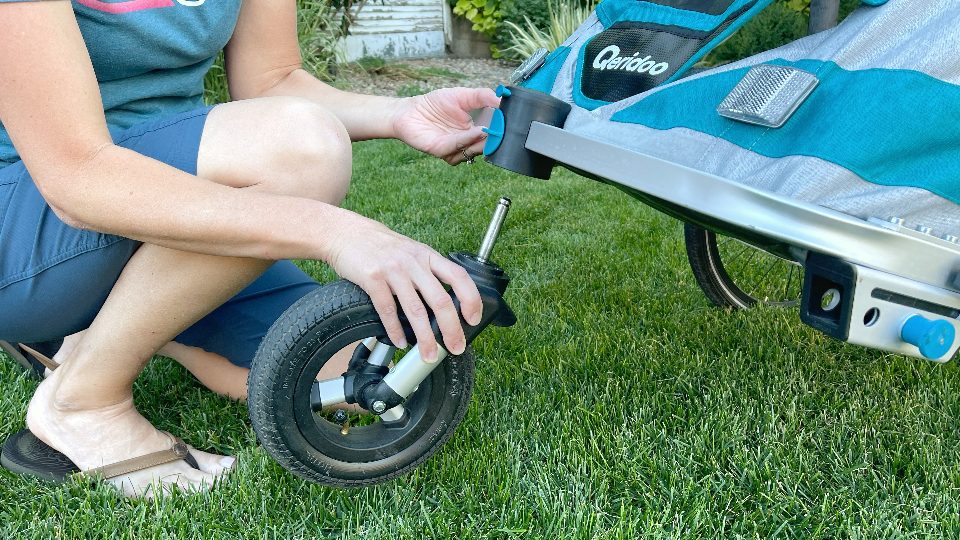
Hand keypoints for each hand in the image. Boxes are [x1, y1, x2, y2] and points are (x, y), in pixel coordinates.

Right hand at [325, 210, 482, 361]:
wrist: (347, 233)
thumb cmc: (381, 247)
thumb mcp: (411, 252)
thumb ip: (428, 272)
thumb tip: (446, 304)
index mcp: (427, 256)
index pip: (459, 277)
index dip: (471, 299)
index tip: (474, 319)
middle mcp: (413, 262)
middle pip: (440, 300)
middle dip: (451, 328)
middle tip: (455, 347)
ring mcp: (393, 270)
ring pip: (415, 310)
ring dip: (425, 337)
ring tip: (428, 355)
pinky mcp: (372, 278)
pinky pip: (387, 309)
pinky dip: (395, 330)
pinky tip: (400, 342)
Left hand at [391, 87, 500, 164]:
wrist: (409, 111)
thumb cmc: (434, 103)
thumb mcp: (463, 95)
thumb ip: (482, 96)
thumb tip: (503, 97)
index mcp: (473, 130)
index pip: (492, 134)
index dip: (502, 130)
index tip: (512, 122)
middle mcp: (465, 142)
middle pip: (485, 146)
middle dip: (495, 139)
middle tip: (504, 130)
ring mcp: (454, 149)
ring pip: (473, 150)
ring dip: (482, 141)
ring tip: (490, 130)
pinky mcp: (441, 151)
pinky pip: (458, 149)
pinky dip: (468, 141)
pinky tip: (476, 131)